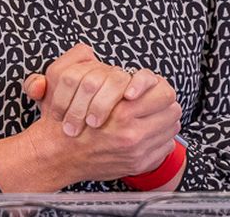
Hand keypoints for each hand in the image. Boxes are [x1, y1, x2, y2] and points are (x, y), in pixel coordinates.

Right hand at [21, 43, 180, 181]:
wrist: (57, 156)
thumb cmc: (67, 120)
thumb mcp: (72, 83)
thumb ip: (92, 65)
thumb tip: (117, 64)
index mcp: (121, 112)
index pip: (164, 93)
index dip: (158, 87)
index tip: (150, 89)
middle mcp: (131, 135)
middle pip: (173, 109)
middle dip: (165, 103)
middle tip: (156, 100)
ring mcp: (137, 152)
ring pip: (172, 127)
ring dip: (165, 120)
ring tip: (152, 115)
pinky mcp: (139, 165)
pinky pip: (166, 147)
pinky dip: (160, 139)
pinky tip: (148, 133)